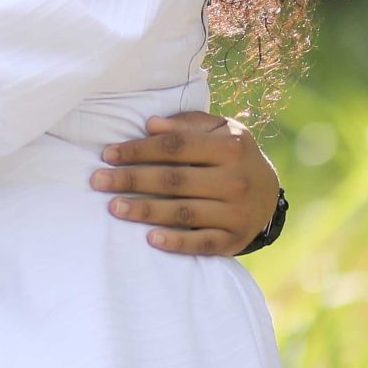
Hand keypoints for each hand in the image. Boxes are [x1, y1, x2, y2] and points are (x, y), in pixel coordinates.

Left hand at [91, 112, 280, 255]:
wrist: (269, 193)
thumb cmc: (232, 156)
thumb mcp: (219, 130)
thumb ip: (186, 125)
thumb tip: (150, 125)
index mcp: (230, 147)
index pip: (176, 147)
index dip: (139, 150)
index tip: (108, 155)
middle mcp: (236, 179)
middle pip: (174, 180)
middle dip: (132, 179)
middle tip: (98, 181)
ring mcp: (236, 212)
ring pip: (184, 212)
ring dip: (145, 210)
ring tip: (114, 207)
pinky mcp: (234, 239)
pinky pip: (202, 243)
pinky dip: (176, 242)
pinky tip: (150, 239)